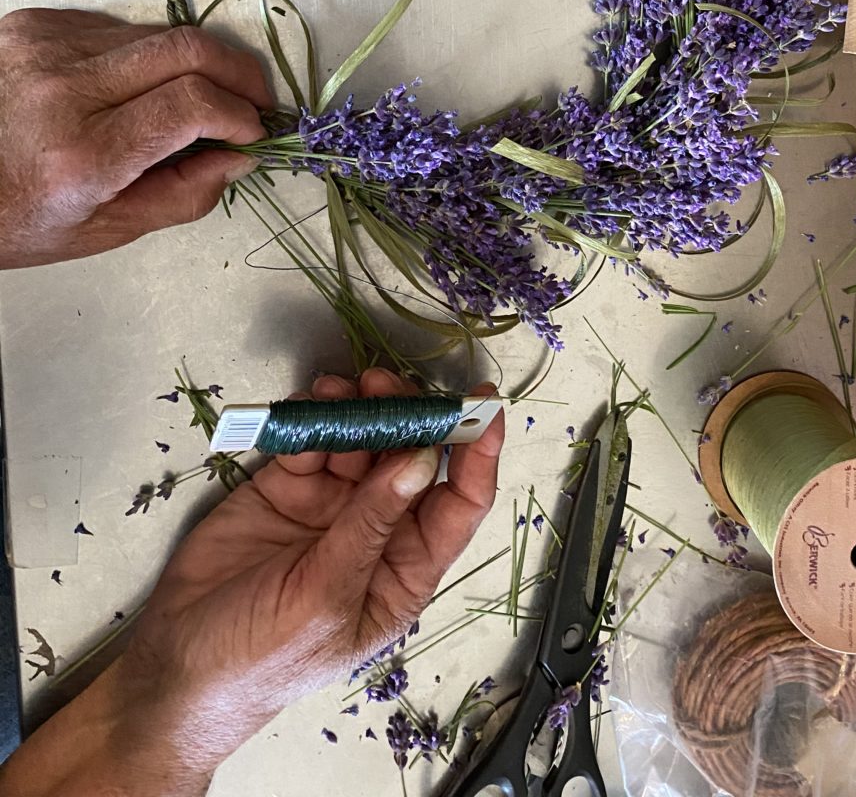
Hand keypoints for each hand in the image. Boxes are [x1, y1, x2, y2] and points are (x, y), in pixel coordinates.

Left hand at [0, 7, 270, 267]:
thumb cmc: (19, 217)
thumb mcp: (103, 229)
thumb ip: (183, 195)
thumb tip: (241, 155)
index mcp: (83, 155)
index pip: (192, 105)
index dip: (239, 113)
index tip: (253, 132)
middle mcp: (63, 90)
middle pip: (188, 49)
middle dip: (238, 71)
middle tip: (254, 99)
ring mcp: (44, 47)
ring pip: (157, 34)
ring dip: (191, 65)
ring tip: (192, 99)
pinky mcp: (32, 24)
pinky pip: (116, 28)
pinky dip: (142, 54)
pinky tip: (129, 87)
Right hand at [0, 370, 503, 796]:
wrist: (174, 668)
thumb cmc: (263, 658)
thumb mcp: (326, 596)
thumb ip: (371, 525)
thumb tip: (422, 460)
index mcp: (405, 569)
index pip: (459, 502)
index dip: (476, 453)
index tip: (483, 404)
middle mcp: (378, 529)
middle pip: (412, 456)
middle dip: (407, 415)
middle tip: (385, 385)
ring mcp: (332, 503)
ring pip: (364, 439)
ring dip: (359, 408)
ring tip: (340, 390)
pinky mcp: (288, 484)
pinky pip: (313, 437)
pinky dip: (316, 415)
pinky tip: (312, 401)